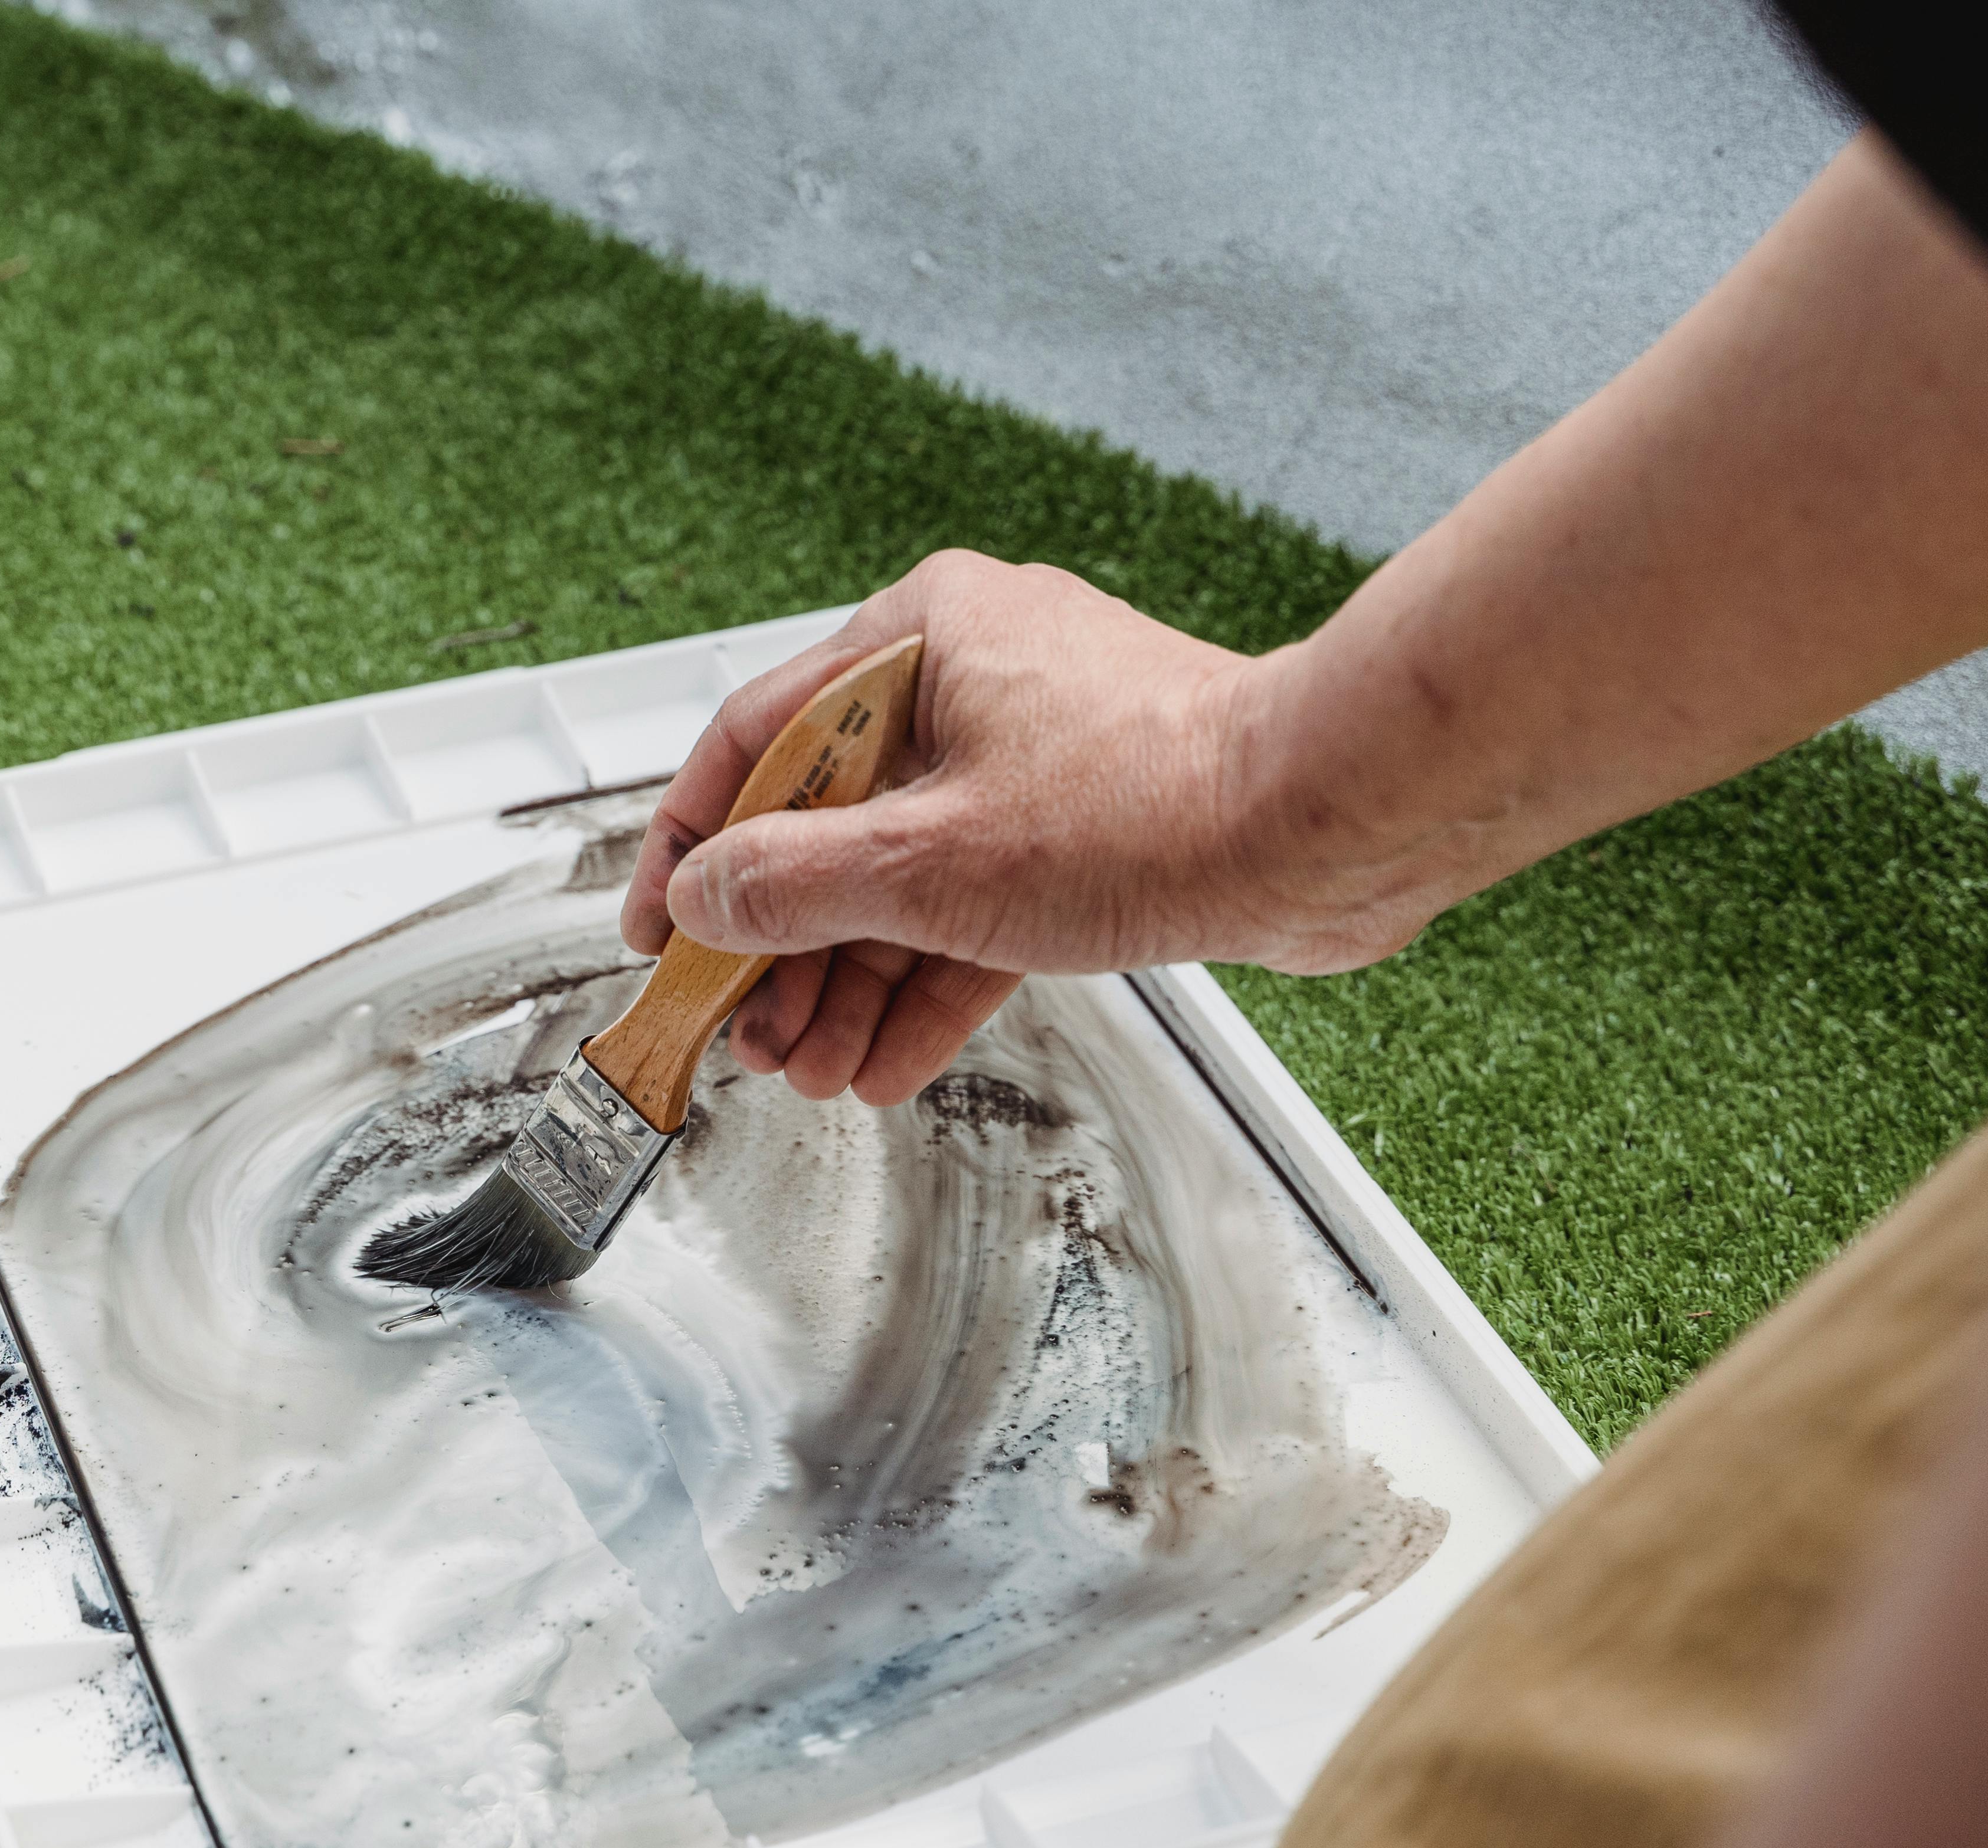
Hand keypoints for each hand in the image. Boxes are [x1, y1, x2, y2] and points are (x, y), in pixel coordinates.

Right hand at [621, 551, 1410, 1105]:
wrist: (1329, 825)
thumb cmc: (1152, 803)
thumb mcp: (927, 861)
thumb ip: (793, 884)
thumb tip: (704, 897)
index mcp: (919, 635)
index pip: (757, 741)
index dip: (694, 847)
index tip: (658, 933)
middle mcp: (971, 677)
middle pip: (830, 822)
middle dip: (784, 948)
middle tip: (745, 1036)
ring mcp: (1034, 753)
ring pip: (905, 876)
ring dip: (853, 982)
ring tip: (811, 1071)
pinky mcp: (1088, 825)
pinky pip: (979, 904)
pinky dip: (933, 981)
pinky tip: (886, 1063)